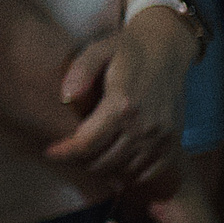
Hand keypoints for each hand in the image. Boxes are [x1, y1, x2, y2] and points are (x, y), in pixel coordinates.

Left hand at [46, 14, 192, 194]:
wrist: (166, 49)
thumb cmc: (126, 49)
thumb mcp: (97, 51)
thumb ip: (79, 72)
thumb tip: (65, 98)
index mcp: (122, 104)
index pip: (87, 143)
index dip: (65, 153)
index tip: (50, 152)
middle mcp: (144, 125)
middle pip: (104, 162)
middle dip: (81, 160)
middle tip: (68, 151)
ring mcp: (162, 137)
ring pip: (125, 171)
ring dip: (104, 167)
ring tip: (88, 154)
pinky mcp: (174, 142)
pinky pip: (149, 172)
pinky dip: (130, 173)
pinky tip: (115, 160)